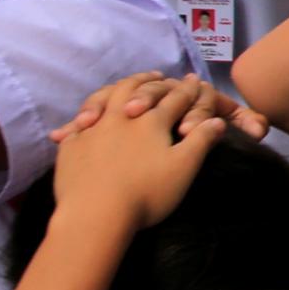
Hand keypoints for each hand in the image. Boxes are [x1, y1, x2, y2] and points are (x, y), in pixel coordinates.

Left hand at [50, 75, 230, 233]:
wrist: (96, 214)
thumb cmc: (146, 193)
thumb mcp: (184, 168)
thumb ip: (201, 141)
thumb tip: (217, 120)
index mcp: (152, 121)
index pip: (175, 98)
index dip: (188, 89)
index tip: (195, 81)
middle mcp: (121, 116)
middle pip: (137, 88)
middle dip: (150, 80)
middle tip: (157, 75)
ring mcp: (93, 128)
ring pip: (106, 97)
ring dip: (118, 88)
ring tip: (125, 86)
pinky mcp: (72, 144)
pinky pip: (78, 123)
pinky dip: (86, 114)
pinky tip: (87, 119)